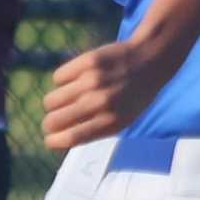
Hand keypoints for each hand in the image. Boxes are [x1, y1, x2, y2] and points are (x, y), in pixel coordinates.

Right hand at [42, 39, 174, 149]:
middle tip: (55, 119)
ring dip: (55, 103)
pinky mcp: (87, 61)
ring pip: (50, 100)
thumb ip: (94, 131)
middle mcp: (100, 102)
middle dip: (50, 124)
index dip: (54, 141)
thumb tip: (58, 140)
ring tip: (68, 98)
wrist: (150, 58)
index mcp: (110, 122)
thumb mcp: (122, 120)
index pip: (70, 138)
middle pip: (53, 121)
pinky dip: (63, 81)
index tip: (50, 139)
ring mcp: (92, 81)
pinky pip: (58, 78)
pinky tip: (76, 78)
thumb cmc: (133, 96)